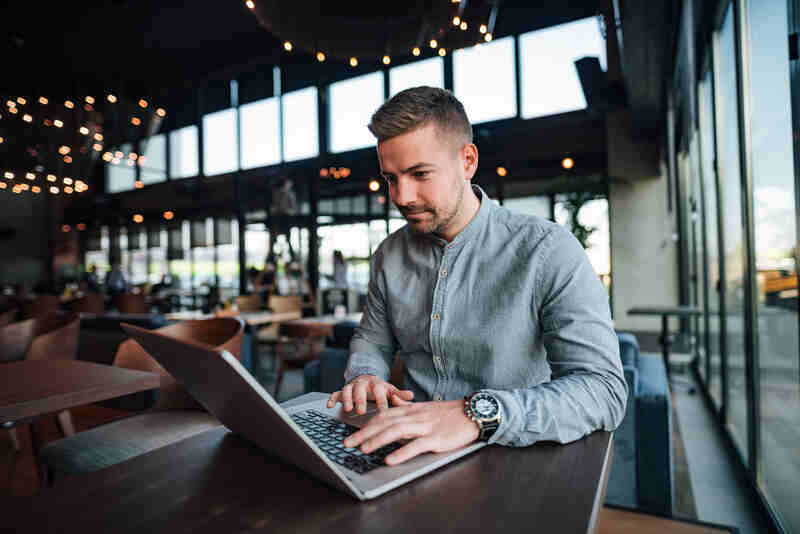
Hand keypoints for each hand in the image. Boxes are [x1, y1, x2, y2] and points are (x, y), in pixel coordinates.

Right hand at [327, 374, 413, 413]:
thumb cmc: (380, 389)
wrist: (367, 379)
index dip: (381, 403)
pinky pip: (336, 392)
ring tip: (347, 409)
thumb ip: (400, 395)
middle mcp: (364, 384)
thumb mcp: (391, 391)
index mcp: (377, 385)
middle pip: (361, 390)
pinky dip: (332, 398)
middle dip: (360, 400)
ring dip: (347, 399)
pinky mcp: (343, 390)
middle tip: (361, 412)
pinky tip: (330, 405)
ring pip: (347, 390)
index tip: (383, 413)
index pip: (379, 393)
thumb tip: (412, 396)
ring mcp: (352, 386)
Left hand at [343, 400, 479, 465]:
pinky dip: (401, 452)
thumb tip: (393, 400)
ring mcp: (425, 427)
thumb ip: (406, 404)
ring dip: (378, 440)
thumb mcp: (424, 407)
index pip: (383, 416)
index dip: (366, 425)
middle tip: (348, 443)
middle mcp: (414, 416)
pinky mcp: (436, 438)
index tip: (353, 434)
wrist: (472, 413)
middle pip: (385, 423)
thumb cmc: (448, 413)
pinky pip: (416, 446)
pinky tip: (390, 460)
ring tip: (363, 449)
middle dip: (364, 433)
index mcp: (411, 410)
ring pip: (397, 431)